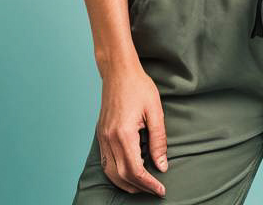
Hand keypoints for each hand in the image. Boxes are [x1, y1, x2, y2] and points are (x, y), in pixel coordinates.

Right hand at [97, 62, 168, 196]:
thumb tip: (161, 165)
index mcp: (123, 134)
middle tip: (155, 190)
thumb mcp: (155, 111)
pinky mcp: (101, 134)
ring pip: (111, 173)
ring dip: (126, 183)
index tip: (161, 189)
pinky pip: (106, 162)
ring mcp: (102, 138)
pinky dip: (117, 173)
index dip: (149, 184)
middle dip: (139, 187)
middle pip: (122, 176)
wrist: (118, 71)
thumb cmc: (138, 86)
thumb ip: (159, 140)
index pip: (135, 170)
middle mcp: (109, 139)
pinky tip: (129, 171)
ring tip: (143, 185)